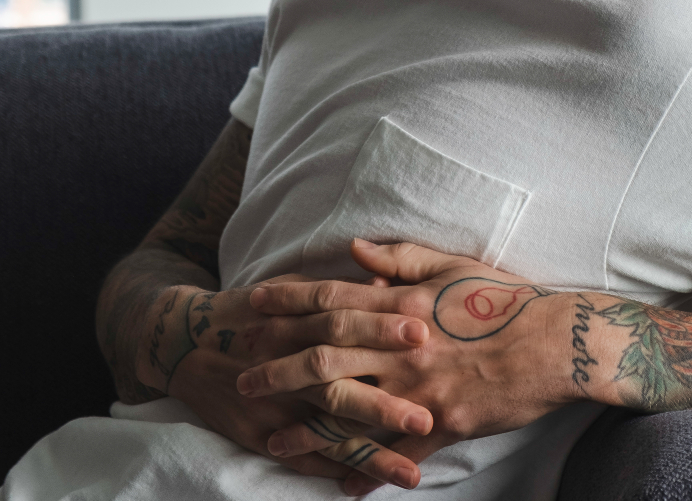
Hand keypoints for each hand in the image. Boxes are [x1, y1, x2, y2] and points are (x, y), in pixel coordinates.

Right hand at [136, 273, 433, 488]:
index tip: (425, 334)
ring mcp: (275, 405)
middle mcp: (289, 366)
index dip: (383, 326)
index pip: (346, 320)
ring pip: (328, 432)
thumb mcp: (295, 287)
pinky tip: (367, 488)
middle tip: (428, 417)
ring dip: (371, 453)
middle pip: (340, 382)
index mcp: (301, 321)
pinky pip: (303, 459)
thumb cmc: (256, 309)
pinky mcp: (261, 435)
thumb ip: (343, 290)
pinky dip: (334, 472)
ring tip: (412, 473)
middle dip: (384, 403)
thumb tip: (387, 287)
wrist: (187, 341)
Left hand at [237, 242, 578, 494]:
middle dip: (280, 366)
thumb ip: (399, 259)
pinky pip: (396, 453)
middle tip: (243, 376)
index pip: (333, 298)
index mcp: (403, 304)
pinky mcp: (444, 424)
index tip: (254, 304)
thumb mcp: (452, 266)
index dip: (290, 302)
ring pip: (352, 409)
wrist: (553, 342)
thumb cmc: (503, 299)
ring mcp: (420, 389)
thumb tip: (353, 250)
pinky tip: (340, 485)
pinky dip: (367, 470)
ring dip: (307, 427)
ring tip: (272, 441)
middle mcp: (402, 347)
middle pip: (327, 355)